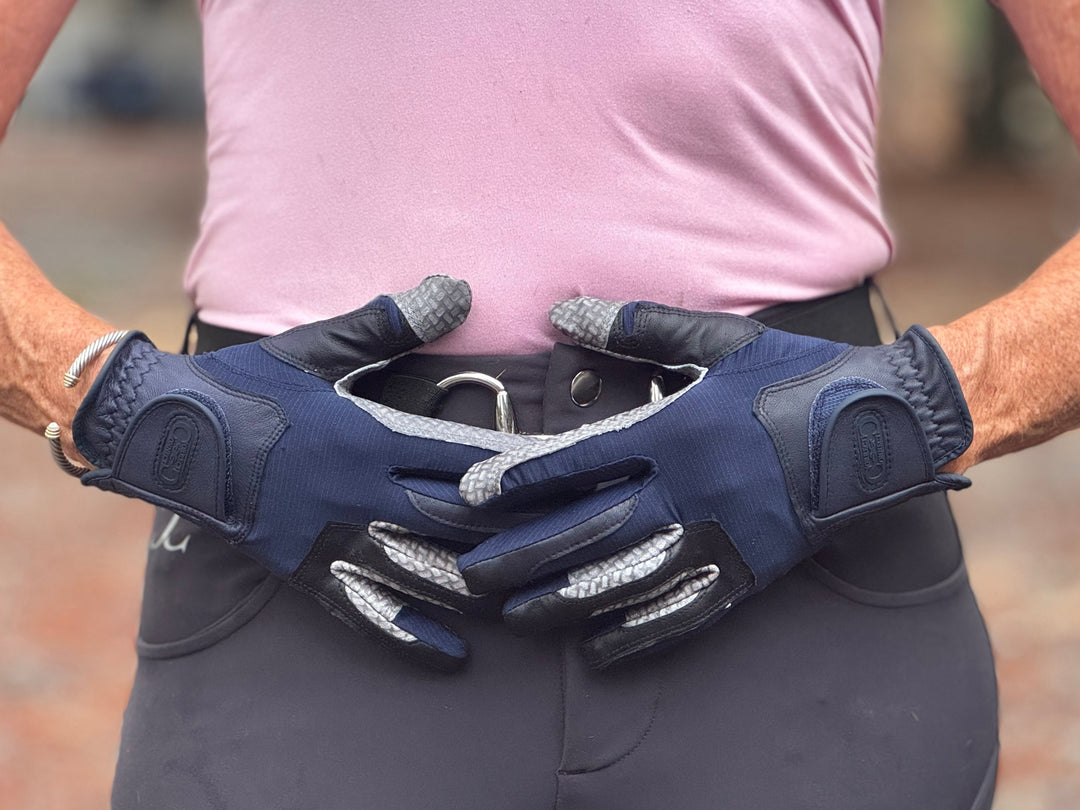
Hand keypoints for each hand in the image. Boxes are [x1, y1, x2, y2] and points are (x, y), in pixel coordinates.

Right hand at [71, 276, 533, 670]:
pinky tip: (455, 655)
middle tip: (579, 538)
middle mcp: (359, 493)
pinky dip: (411, 634)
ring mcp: (333, 539)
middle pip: (458, 520)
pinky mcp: (305, 572)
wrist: (165, 435)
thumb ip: (390, 325)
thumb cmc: (247, 386)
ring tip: (537, 596)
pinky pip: (364, 611)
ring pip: (423, 572)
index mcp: (370, 436)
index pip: (466, 457)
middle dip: (519, 530)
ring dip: (481, 585)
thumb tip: (459, 289)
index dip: (525, 469)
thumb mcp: (317, 347)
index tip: (577, 476)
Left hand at [456, 296, 972, 668]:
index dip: (522, 480)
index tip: (470, 498)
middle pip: (591, 529)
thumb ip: (637, 326)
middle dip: (524, 556)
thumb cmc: (796, 373)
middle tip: (469, 577)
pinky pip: (686, 611)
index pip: (582, 460)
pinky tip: (596, 650)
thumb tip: (562, 311)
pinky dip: (638, 634)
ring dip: (567, 601)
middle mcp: (692, 488)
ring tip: (515, 619)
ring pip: (628, 578)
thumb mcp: (718, 340)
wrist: (885, 425)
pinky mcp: (750, 570)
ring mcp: (722, 536)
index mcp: (678, 428)